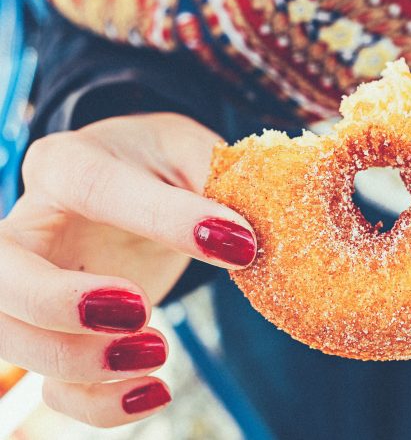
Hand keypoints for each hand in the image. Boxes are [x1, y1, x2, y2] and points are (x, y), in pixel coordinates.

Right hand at [0, 113, 256, 425]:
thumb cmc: (163, 164)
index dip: (162, 219)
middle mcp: (35, 225)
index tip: (237, 245)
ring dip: (80, 362)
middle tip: (141, 311)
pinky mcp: (60, 332)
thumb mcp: (192, 151)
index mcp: (70, 163)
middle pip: (2, 274)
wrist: (140, 184)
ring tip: (159, 351)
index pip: (93, 186)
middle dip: (60, 304)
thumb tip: (244, 237)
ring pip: (12, 337)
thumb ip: (217, 179)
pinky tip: (154, 391)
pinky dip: (97, 403)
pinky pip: (54, 383)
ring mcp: (38, 284)